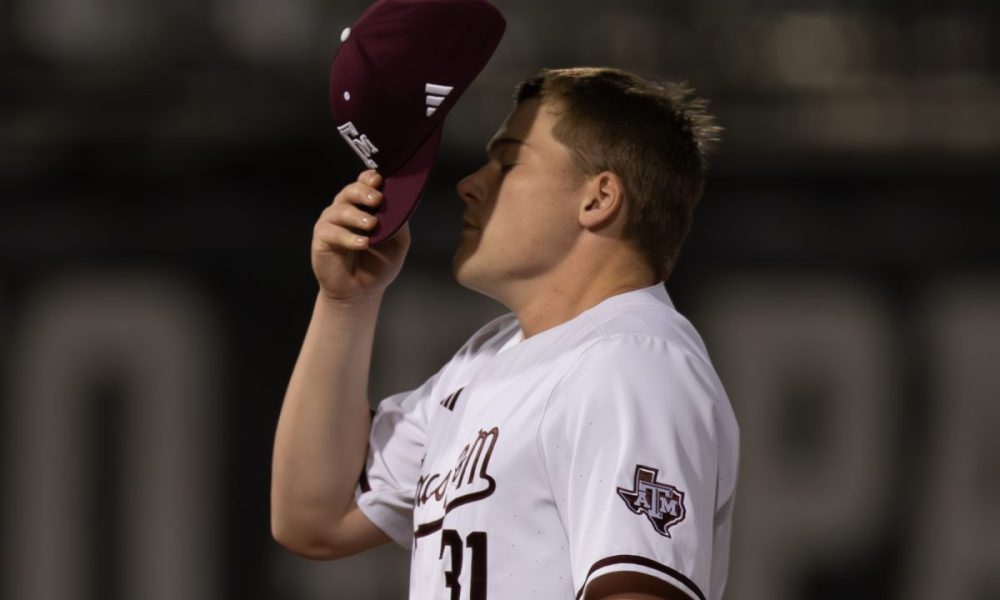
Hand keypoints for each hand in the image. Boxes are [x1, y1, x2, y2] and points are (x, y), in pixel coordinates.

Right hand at [311, 170, 410, 302]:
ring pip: (341, 210)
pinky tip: (362, 243)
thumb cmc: (378, 263)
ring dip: (357, 216)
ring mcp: (332, 222)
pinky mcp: (322, 238)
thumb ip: (400, 221)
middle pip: (351, 191)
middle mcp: (346, 209)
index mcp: (364, 206)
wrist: (361, 291)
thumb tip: (402, 203)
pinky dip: (348, 237)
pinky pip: (332, 232)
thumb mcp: (398, 241)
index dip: (370, 178)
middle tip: (377, 200)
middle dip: (363, 192)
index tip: (380, 180)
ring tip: (371, 225)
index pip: (364, 183)